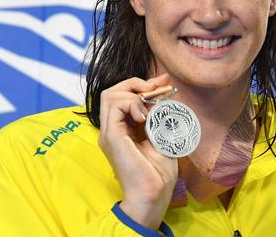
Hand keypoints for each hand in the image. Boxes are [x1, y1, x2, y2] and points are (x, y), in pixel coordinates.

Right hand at [98, 73, 177, 229]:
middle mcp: (112, 129)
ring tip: (150, 110)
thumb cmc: (159, 172)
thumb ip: (160, 117)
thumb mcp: (163, 136)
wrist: (154, 194)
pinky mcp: (111, 137)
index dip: (143, 85)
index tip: (164, 82)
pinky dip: (132, 104)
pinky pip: (114, 106)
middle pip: (112, 91)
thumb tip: (166, 94)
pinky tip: (145, 117)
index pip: (123, 96)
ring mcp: (109, 133)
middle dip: (136, 83)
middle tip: (158, 88)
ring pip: (109, 95)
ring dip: (134, 94)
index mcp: (122, 129)